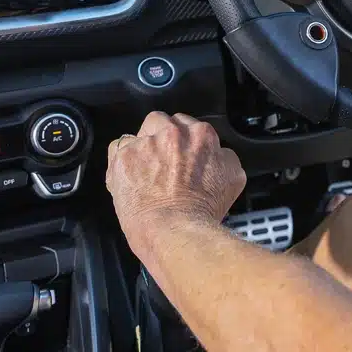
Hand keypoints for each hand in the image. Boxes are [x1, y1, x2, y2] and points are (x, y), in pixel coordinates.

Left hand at [106, 112, 245, 260]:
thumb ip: (224, 156)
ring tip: (145, 169)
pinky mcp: (122, 157)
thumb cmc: (203, 211)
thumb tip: (217, 153)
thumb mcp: (234, 179)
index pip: (191, 125)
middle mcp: (172, 133)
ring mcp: (145, 144)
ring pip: (140, 132)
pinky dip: (122, 159)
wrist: (175, 230)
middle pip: (164, 122)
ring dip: (142, 146)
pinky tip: (130, 176)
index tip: (183, 155)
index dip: (186, 142)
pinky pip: (117, 147)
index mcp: (201, 135)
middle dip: (163, 137)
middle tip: (165, 162)